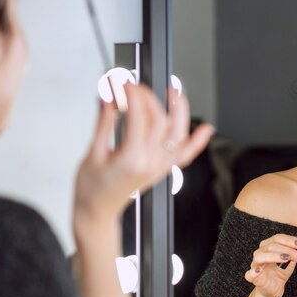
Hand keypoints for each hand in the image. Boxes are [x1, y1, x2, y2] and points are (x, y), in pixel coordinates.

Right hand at [74, 83, 213, 223]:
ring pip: (178, 134)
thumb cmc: (91, 188)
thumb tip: (109, 97)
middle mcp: (150, 163)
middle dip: (148, 98)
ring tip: (174, 92)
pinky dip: (197, 142)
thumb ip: (104, 122)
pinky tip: (205, 129)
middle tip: (134, 86)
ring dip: (180, 111)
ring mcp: (160, 167)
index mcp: (132, 159)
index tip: (123, 83)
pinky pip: (186, 155)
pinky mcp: (163, 170)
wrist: (96, 212)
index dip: (132, 95)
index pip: (139, 117)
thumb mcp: (93, 152)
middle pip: (159, 121)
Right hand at [244, 234, 296, 296]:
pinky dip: (253, 271)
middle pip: (271, 246)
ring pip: (261, 256)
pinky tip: (260, 270)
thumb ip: (295, 253)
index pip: (277, 239)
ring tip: (286, 258)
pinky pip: (249, 274)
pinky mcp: (253, 278)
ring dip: (274, 255)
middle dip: (287, 249)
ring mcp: (255, 265)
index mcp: (268, 248)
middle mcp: (260, 254)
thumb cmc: (278, 275)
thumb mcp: (290, 263)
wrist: (273, 291)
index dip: (288, 240)